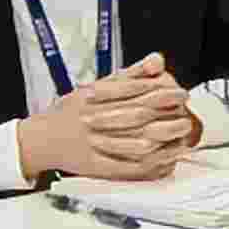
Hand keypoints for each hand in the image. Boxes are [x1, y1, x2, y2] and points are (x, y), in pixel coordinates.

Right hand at [18, 54, 199, 182]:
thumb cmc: (71, 111)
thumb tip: (156, 60)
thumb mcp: (96, 86)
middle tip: (186, 115)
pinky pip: (127, 168)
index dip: (161, 92)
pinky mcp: (97, 166)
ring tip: (181, 137)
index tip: (180, 93)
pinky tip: (165, 162)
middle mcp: (95, 120)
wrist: (42, 139)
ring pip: (135, 144)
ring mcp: (95, 145)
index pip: (134, 92)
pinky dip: (149, 166)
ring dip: (163, 142)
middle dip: (166, 116)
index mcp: (95, 97)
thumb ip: (130, 74)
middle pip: (137, 117)